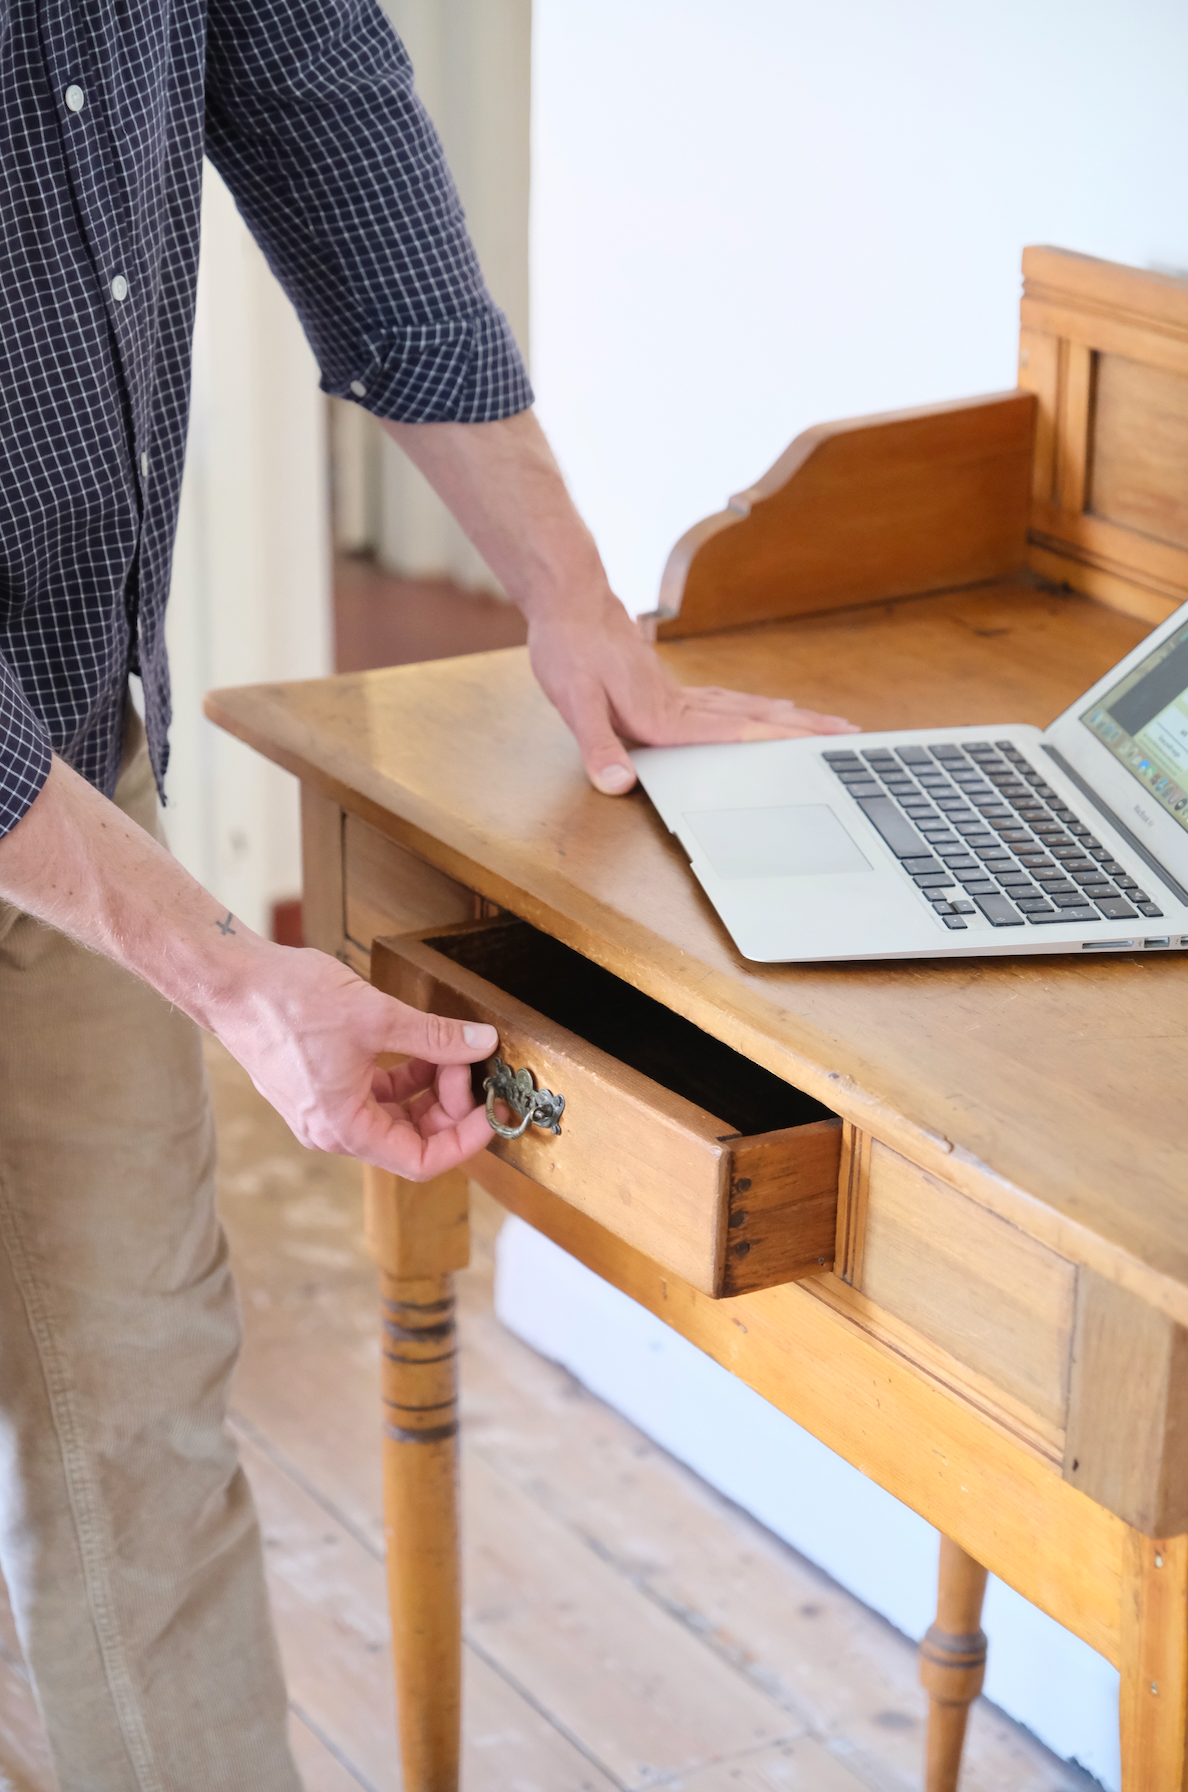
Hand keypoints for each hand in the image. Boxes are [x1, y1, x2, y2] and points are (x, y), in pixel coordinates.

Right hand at [217, 942, 496, 1179]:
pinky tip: (420, 1045)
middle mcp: (331, 1130)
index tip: (489, 1110)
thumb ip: (435, 1036)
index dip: (464, 1140)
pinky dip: (403, 1076)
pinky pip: (373, 1095)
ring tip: (446, 1050)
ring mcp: (323, 1109)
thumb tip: (481, 1043)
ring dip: (427, 1088)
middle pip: (410, 1139)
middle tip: (467, 1064)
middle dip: (448, 1106)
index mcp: (344, 1127)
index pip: (421, 1161)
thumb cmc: (286, 1001)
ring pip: (394, 1115)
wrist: (230, 980)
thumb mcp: (376, 1016)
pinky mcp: (318, 1086)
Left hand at [527, 587, 860, 793]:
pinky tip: (765, 712)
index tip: (818, 746)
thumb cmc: (569, 646)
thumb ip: (597, 746)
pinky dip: (754, 710)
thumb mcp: (574, 702)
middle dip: (804, 729)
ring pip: (746, 708)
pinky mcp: (670, 687)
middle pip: (755, 718)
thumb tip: (617, 784)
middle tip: (851, 736)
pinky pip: (726, 702)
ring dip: (788, 719)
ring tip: (824, 727)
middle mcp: (681, 704)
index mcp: (665, 715)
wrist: (569, 599)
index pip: (733, 732)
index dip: (776, 741)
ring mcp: (680, 693)